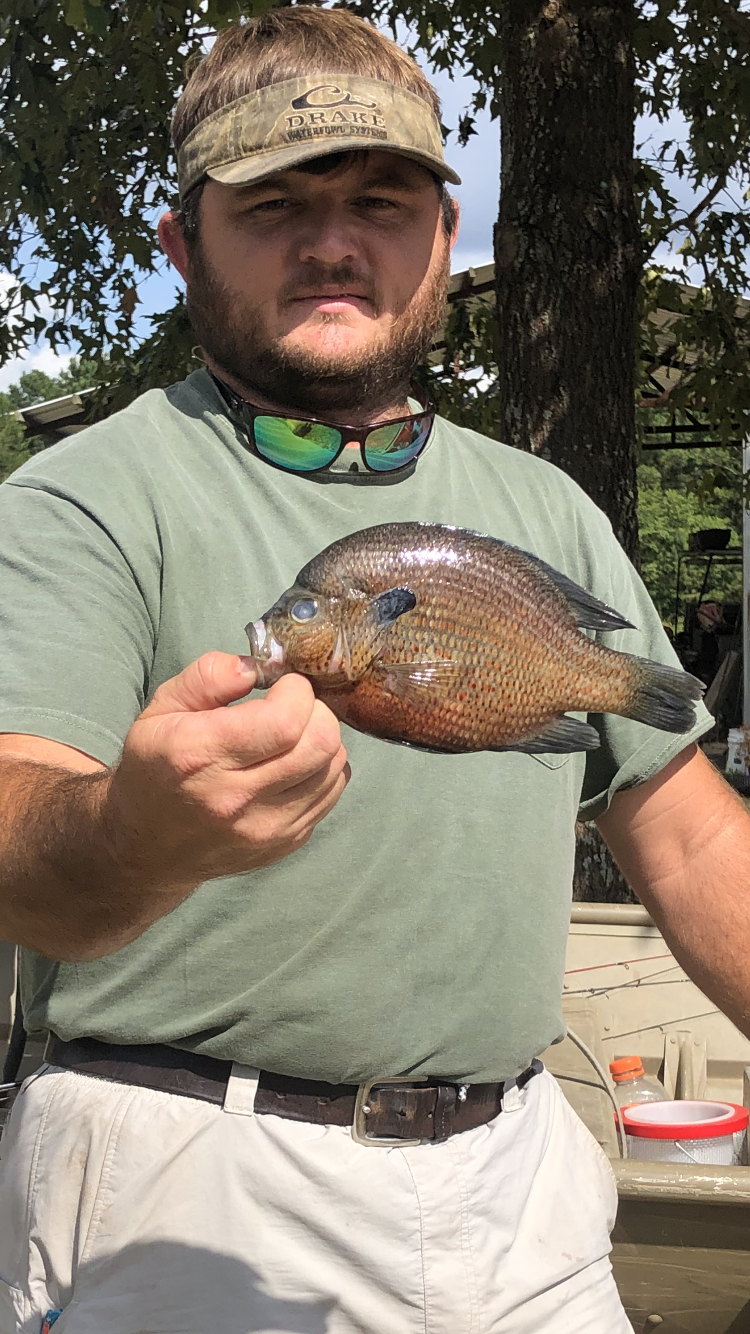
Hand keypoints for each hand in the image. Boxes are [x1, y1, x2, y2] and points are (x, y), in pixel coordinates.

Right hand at [103, 652, 349, 891]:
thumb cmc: (156, 768)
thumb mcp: (160, 710)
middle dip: (317, 711)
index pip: (285, 721)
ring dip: (323, 740)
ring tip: (294, 736)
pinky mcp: (286, 843)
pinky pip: (331, 793)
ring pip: (334, 768)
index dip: (295, 692)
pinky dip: (323, 770)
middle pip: (321, 744)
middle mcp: (237, 799)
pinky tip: (294, 764)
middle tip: (293, 707)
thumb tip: (254, 667)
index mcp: (201, 757)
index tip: (281, 686)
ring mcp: (266, 828)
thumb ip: (206, 678)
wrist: (148, 847)